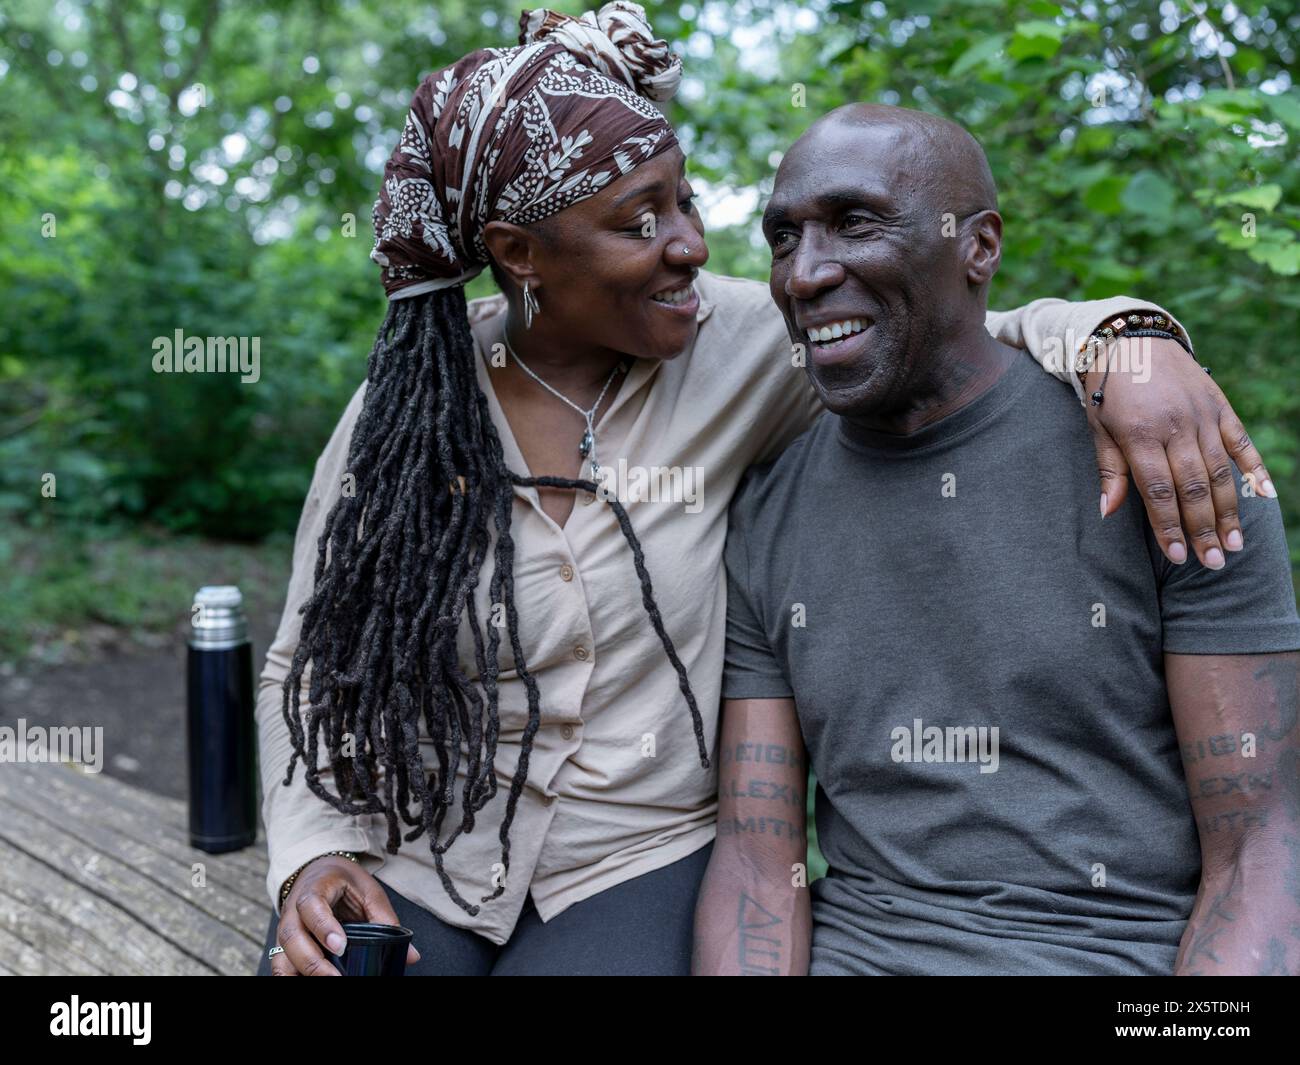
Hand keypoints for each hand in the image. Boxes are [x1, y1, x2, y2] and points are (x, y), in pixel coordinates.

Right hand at [268, 856, 420, 975]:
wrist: (318, 871)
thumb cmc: (345, 882)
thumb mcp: (369, 892)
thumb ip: (387, 921)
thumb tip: (411, 956)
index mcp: (315, 888)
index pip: (311, 906)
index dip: (323, 927)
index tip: (341, 946)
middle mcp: (293, 910)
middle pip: (292, 936)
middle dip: (312, 961)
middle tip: (335, 978)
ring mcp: (286, 928)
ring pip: (280, 955)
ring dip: (298, 973)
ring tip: (324, 983)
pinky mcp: (284, 945)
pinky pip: (281, 966)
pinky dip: (291, 978)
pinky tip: (309, 983)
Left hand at [1084, 337, 1275, 568]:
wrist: (1132, 341)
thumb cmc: (1108, 392)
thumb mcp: (1099, 428)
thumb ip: (1110, 470)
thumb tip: (1107, 514)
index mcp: (1140, 434)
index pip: (1157, 491)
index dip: (1168, 526)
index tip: (1177, 556)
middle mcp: (1176, 426)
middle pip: (1193, 486)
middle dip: (1203, 528)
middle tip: (1213, 562)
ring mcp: (1202, 415)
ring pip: (1220, 471)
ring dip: (1229, 511)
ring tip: (1235, 543)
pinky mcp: (1220, 406)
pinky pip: (1241, 442)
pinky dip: (1255, 469)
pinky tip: (1265, 497)